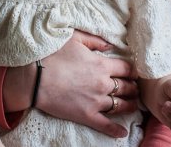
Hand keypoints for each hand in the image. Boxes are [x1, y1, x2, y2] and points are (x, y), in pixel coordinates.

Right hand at [3, 30, 137, 137]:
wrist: (35, 77)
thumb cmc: (53, 54)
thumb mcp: (75, 38)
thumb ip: (95, 40)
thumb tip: (110, 45)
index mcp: (101, 64)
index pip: (126, 68)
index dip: (132, 70)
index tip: (133, 72)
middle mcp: (103, 84)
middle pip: (126, 87)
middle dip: (133, 87)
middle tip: (135, 88)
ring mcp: (96, 101)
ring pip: (121, 106)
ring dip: (130, 105)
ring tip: (133, 105)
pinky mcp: (86, 116)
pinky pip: (106, 125)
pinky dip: (116, 130)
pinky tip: (123, 133)